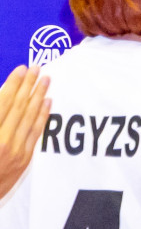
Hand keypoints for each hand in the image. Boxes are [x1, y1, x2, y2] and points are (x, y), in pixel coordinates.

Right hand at [0, 65, 49, 197]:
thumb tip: (3, 96)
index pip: (3, 101)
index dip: (13, 83)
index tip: (21, 68)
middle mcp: (2, 140)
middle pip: (19, 106)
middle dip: (29, 85)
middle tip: (38, 68)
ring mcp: (15, 151)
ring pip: (30, 117)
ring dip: (39, 96)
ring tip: (46, 80)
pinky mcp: (24, 160)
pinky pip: (36, 132)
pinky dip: (42, 116)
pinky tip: (48, 102)